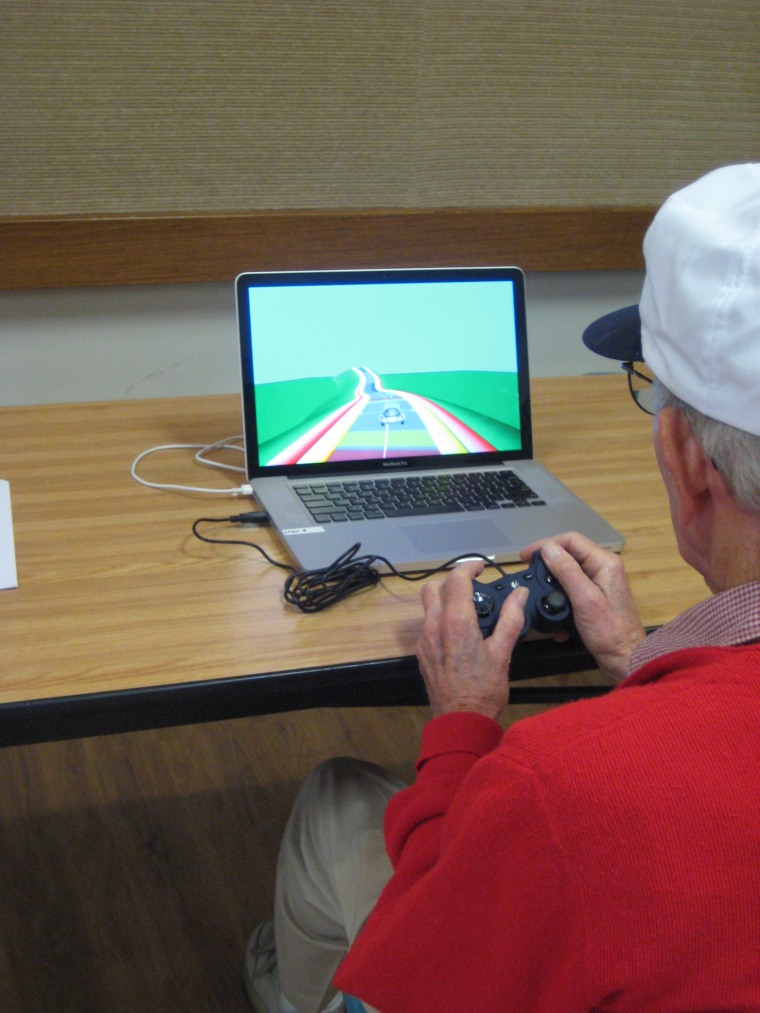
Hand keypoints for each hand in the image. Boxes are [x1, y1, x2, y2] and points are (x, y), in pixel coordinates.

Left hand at [416, 561, 529, 718]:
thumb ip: (511, 619)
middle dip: (452, 581)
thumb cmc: (483, 690)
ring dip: (443, 598)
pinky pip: (426, 624)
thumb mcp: (503, 653)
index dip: (469, 567)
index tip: (481, 567)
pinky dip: (439, 618)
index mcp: (456, 622)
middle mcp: (434, 626)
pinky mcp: (421, 653)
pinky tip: (457, 631)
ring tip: (466, 608)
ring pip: (427, 605)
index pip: (456, 579)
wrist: (460, 721)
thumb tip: (520, 595)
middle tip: (472, 586)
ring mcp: (424, 640)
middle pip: (433, 587)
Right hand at [523, 533, 645, 681]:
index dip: (546, 544)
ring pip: (568, 572)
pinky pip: (572, 588)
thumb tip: (548, 548)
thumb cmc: (608, 631)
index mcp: (605, 562)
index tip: (525, 556)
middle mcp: (604, 567)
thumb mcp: (585, 599)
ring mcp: (600, 582)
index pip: (571, 540)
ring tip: (537, 592)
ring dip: (552, 582)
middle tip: (527, 572)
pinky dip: (560, 597)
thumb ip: (567, 571)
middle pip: (569, 554)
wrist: (625, 658)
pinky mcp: (595, 596)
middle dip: (547, 563)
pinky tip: (553, 611)